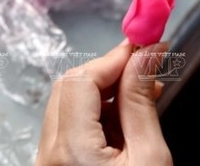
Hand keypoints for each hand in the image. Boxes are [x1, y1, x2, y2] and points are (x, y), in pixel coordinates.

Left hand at [36, 42, 171, 165]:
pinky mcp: (55, 161)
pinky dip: (96, 112)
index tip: (144, 45)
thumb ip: (141, 103)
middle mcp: (50, 151)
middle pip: (70, 86)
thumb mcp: (151, 158)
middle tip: (144, 64)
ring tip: (143, 92)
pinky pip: (69, 123)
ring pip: (68, 102)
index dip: (114, 58)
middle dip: (108, 71)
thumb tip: (145, 56)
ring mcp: (48, 157)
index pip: (83, 80)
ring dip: (104, 90)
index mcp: (71, 149)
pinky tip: (126, 115)